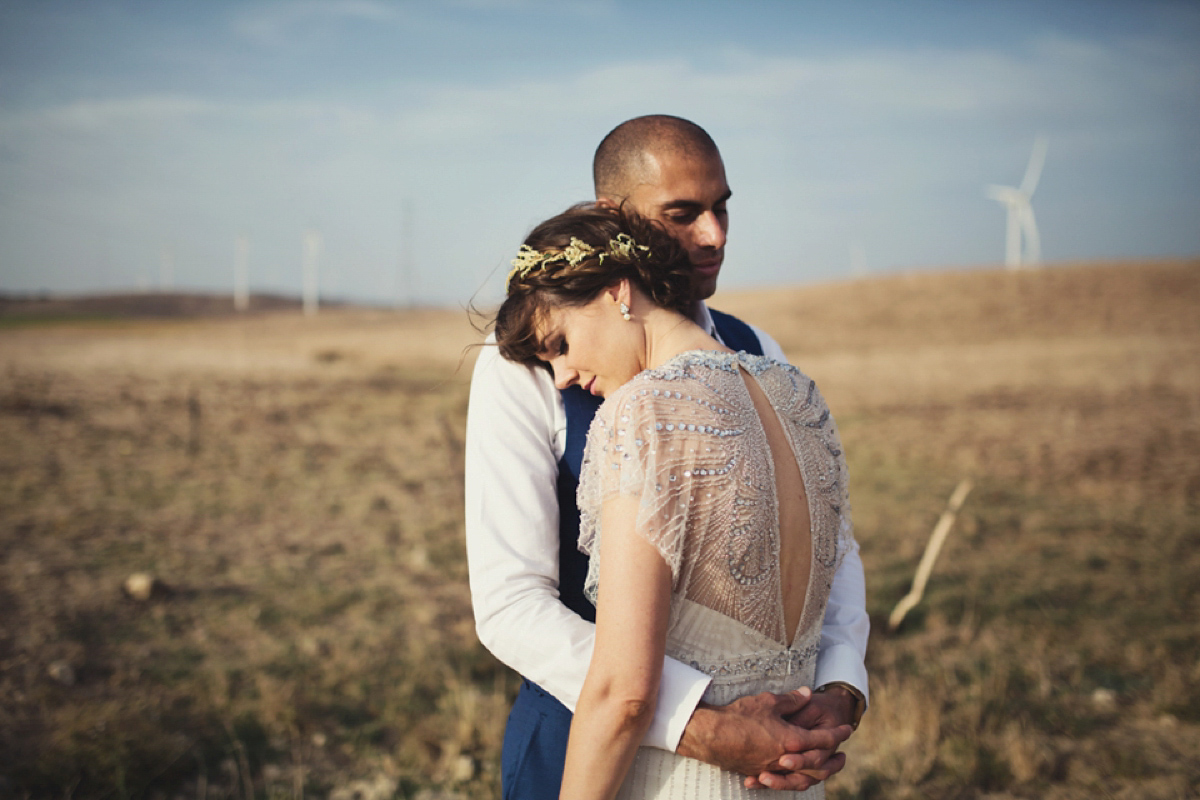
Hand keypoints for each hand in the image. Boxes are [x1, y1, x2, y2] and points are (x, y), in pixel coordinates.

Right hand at [677, 688, 852, 788]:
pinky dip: (792, 778)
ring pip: (801, 776)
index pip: (822, 738)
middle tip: (843, 756)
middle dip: (833, 760)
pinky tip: (791, 774)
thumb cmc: (739, 716)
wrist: (711, 736)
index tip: (847, 729)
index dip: (837, 734)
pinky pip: (781, 779)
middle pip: (817, 765)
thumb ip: (791, 700)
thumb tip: (807, 694)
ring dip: (815, 772)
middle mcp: (785, 758)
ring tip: (822, 768)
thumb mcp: (768, 702)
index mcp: (792, 740)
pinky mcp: (757, 772)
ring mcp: (771, 768)